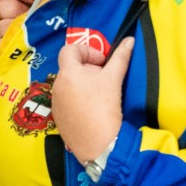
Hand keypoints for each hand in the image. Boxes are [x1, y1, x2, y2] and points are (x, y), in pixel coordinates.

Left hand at [52, 37, 133, 164]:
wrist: (98, 145)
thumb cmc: (104, 108)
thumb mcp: (113, 79)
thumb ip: (120, 57)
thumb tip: (130, 40)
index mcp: (67, 73)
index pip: (69, 49)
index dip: (87, 50)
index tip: (102, 62)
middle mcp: (57, 86)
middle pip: (71, 68)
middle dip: (89, 69)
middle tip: (105, 79)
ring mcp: (56, 103)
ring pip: (69, 85)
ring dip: (83, 84)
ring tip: (101, 95)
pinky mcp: (58, 118)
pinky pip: (67, 101)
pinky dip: (78, 100)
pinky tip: (93, 110)